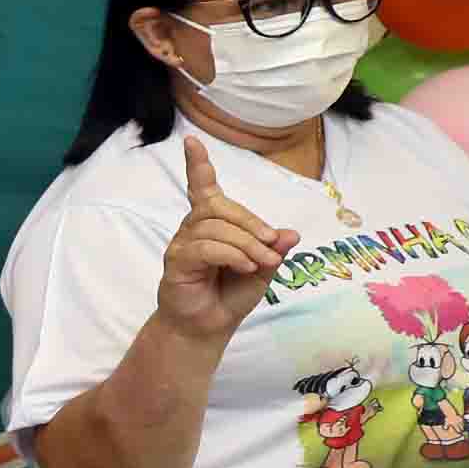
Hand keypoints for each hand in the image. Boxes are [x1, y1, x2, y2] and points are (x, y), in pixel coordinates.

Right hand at [159, 134, 295, 342]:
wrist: (209, 326)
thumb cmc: (231, 293)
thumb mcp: (262, 269)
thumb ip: (274, 249)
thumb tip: (291, 233)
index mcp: (212, 223)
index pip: (202, 188)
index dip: (198, 165)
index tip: (192, 141)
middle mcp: (193, 227)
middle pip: (219, 206)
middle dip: (251, 223)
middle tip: (272, 247)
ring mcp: (182, 243)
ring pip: (217, 227)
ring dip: (247, 244)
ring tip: (261, 264)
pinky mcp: (177, 261)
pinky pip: (207, 247)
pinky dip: (232, 255)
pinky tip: (245, 268)